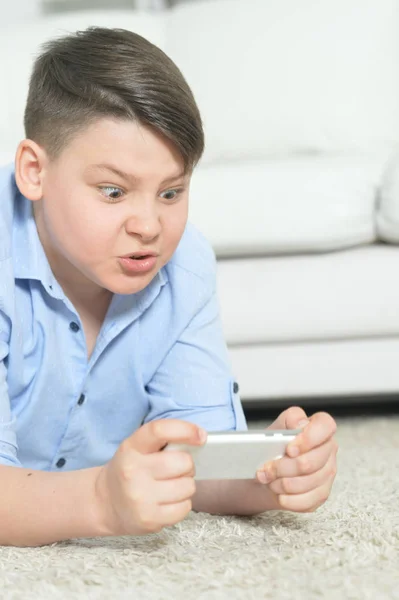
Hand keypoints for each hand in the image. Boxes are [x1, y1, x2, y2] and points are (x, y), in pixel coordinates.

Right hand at [94, 419, 206, 535]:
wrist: (104, 503)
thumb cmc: (128, 470)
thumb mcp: (136, 447)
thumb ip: (162, 440)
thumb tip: (198, 438)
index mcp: (131, 448)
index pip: (159, 431)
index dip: (185, 430)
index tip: (200, 435)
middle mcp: (133, 471)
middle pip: (183, 462)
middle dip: (187, 465)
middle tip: (176, 469)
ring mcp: (140, 497)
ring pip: (188, 486)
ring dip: (185, 485)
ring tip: (170, 486)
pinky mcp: (149, 519)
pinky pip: (185, 508)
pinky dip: (182, 504)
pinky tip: (168, 501)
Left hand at [256, 406, 337, 512]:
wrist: (266, 471)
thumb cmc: (273, 446)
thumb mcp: (277, 427)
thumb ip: (290, 419)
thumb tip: (299, 424)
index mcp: (320, 429)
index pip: (325, 426)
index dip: (308, 438)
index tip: (289, 449)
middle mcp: (328, 450)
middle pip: (311, 462)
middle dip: (283, 467)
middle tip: (266, 468)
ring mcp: (327, 473)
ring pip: (308, 483)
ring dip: (282, 484)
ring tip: (269, 480)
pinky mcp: (321, 494)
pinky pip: (307, 501)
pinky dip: (288, 499)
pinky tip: (279, 494)